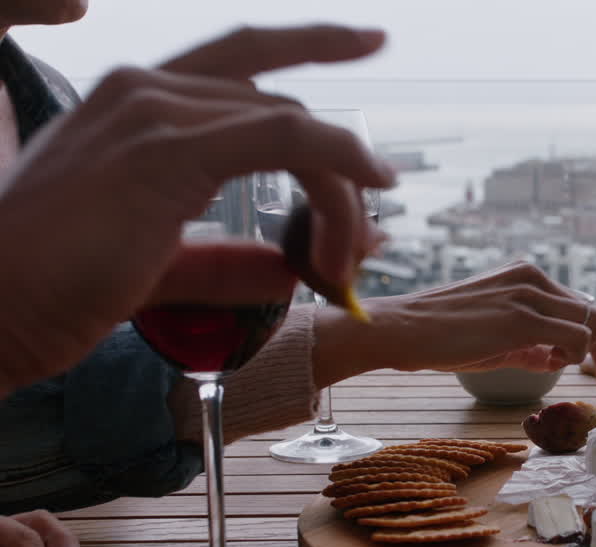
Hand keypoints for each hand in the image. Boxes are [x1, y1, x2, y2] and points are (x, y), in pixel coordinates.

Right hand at [0, 24, 396, 395]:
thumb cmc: (54, 286)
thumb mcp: (157, 265)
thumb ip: (227, 263)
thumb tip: (294, 269)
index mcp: (135, 103)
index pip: (243, 60)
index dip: (311, 42)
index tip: (368, 41)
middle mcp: (145, 91)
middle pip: (282, 108)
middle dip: (340, 169)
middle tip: (367, 233)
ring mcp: (154, 113)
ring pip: (293, 126)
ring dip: (340, 194)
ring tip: (349, 258)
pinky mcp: (168, 151)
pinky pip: (284, 136)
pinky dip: (338, 159)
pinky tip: (371, 186)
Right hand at [313, 262, 595, 396]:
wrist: (402, 330)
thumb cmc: (440, 337)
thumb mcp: (492, 338)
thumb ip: (527, 345)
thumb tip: (553, 359)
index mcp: (526, 276)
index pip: (579, 306)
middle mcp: (533, 277)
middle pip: (595, 313)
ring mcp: (528, 293)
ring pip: (592, 322)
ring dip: (586, 354)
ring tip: (553, 367)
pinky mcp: (521, 316)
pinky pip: (574, 336)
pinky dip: (573, 356)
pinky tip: (548, 364)